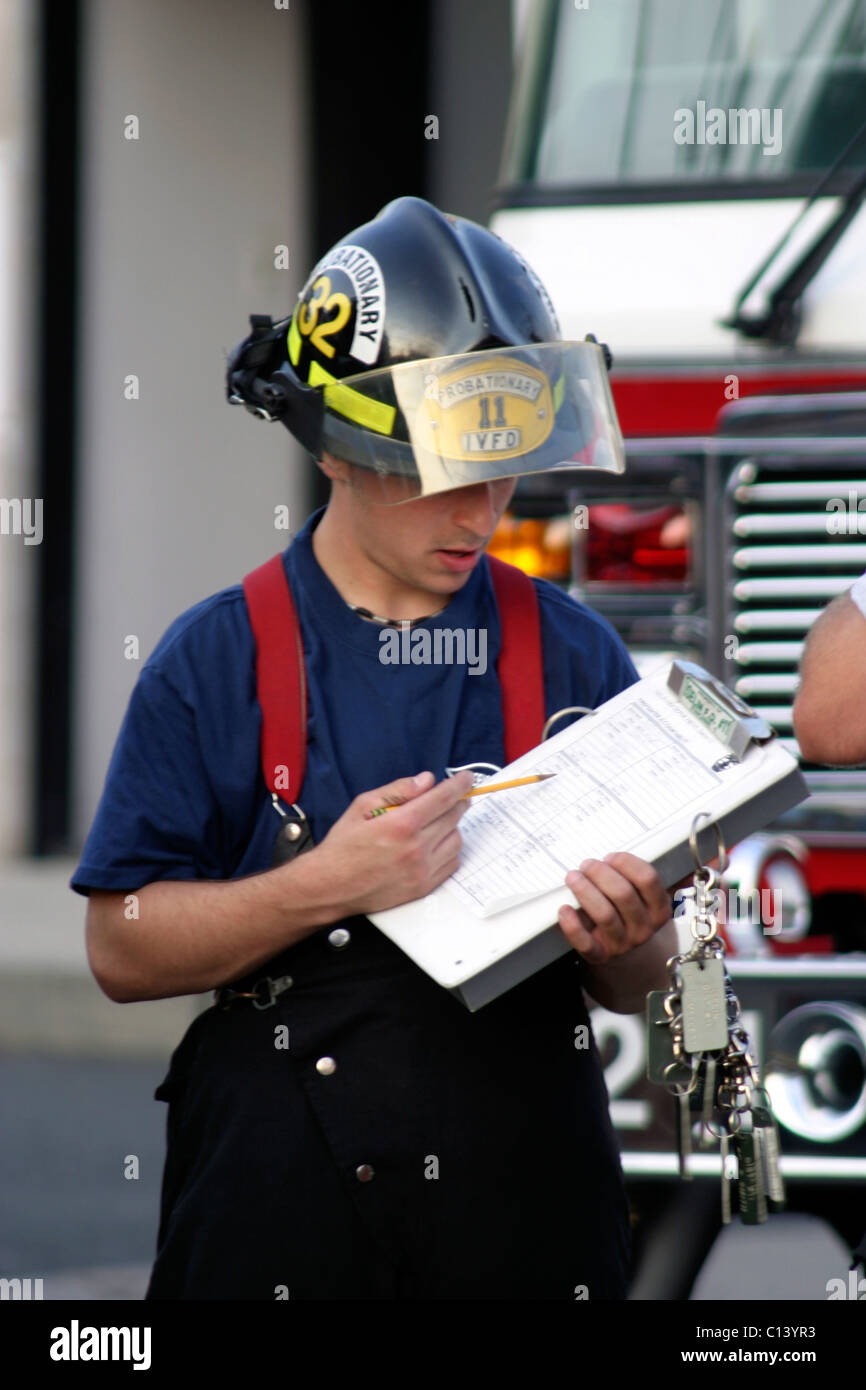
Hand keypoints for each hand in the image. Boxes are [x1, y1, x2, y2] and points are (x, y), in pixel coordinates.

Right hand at [311, 769, 474, 915]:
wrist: (332, 886)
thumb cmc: (343, 846)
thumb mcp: (362, 806)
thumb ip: (397, 791)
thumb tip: (426, 781)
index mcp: (401, 825)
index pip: (443, 798)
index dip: (459, 784)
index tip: (467, 778)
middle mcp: (416, 848)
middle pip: (453, 817)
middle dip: (458, 802)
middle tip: (455, 796)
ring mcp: (422, 870)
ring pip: (456, 840)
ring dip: (452, 826)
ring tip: (438, 821)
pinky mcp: (423, 887)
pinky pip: (451, 863)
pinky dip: (449, 849)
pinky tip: (435, 843)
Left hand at [557, 851, 671, 966]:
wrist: (626, 954)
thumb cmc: (627, 915)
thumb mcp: (640, 898)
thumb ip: (630, 878)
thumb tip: (607, 857)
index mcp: (658, 909)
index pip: (648, 879)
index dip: (627, 863)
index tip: (610, 856)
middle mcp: (643, 928)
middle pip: (624, 894)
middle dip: (601, 874)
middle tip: (586, 864)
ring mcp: (623, 944)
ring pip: (605, 915)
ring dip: (585, 891)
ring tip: (573, 877)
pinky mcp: (601, 955)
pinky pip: (586, 943)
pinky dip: (573, 926)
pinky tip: (564, 910)